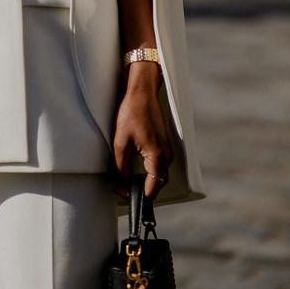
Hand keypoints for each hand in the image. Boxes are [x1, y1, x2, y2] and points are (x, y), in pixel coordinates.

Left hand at [111, 70, 173, 201]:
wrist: (143, 93)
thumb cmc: (132, 113)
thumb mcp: (121, 142)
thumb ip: (122, 168)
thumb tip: (122, 185)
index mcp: (158, 158)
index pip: (152, 189)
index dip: (137, 196)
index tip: (124, 194)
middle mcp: (167, 156)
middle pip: (157, 184)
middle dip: (142, 190)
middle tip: (123, 189)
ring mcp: (168, 150)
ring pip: (159, 175)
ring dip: (146, 180)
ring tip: (128, 180)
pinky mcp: (165, 144)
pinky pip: (160, 165)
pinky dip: (150, 171)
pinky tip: (137, 168)